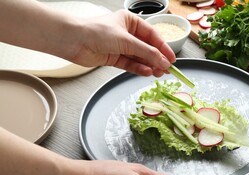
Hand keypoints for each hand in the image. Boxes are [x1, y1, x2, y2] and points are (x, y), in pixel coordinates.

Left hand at [0, 1, 175, 76]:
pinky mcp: (114, 58)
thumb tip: (163, 62)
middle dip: (157, 59)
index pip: (152, 36)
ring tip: (159, 73)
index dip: (163, 48)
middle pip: (147, 48)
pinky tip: (146, 72)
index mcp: (131, 22)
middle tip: (167, 70)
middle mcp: (126, 34)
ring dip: (149, 66)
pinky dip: (138, 69)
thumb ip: (146, 52)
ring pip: (139, 58)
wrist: (72, 41)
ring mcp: (120, 47)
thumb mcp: (126, 40)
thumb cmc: (96, 32)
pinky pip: (130, 64)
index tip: (172, 59)